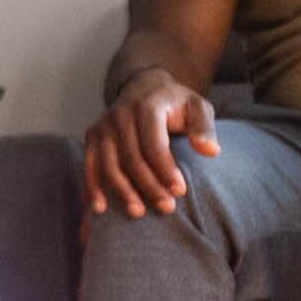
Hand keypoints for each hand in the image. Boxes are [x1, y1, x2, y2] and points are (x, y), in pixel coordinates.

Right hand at [84, 67, 217, 216]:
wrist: (144, 88)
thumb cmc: (175, 104)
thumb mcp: (197, 107)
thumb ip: (204, 128)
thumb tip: (210, 151)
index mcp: (147, 107)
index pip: (154, 145)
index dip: (166, 171)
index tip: (180, 191)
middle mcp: (120, 115)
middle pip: (132, 159)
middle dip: (149, 186)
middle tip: (167, 207)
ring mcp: (103, 126)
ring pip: (109, 165)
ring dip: (122, 191)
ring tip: (138, 212)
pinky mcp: (93, 136)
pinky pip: (90, 165)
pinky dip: (92, 187)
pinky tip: (100, 208)